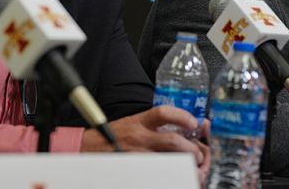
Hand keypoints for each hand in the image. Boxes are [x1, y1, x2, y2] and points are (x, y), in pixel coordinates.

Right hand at [80, 106, 209, 177]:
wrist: (88, 149)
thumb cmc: (112, 135)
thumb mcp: (133, 121)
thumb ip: (154, 122)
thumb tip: (181, 124)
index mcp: (139, 121)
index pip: (163, 113)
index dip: (182, 116)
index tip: (194, 122)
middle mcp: (140, 138)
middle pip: (172, 140)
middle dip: (191, 148)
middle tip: (199, 153)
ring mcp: (138, 155)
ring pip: (169, 160)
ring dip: (186, 163)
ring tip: (193, 165)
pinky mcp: (136, 168)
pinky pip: (159, 172)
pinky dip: (172, 174)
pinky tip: (178, 174)